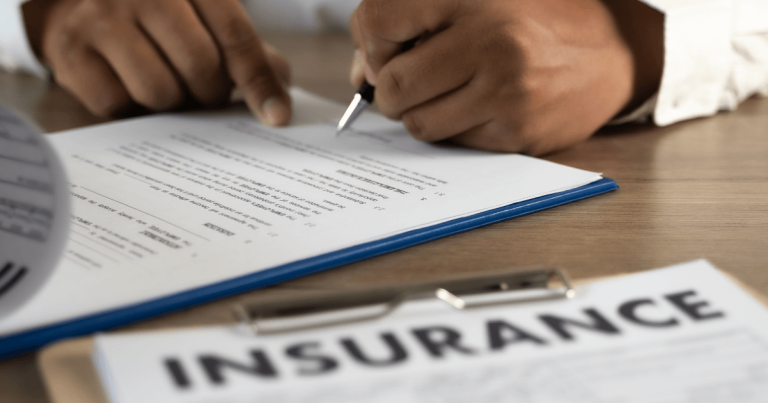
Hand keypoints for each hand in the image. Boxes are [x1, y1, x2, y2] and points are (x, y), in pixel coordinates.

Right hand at [22, 0, 291, 124]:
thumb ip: (241, 45)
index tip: (277, 116)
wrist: (74, 3)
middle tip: (202, 89)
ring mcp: (102, 18)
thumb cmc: (154, 16)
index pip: (235, 35)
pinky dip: (130, 107)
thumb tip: (281, 82)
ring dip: (170, 102)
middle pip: (202, 68)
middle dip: (210, 92)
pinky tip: (126, 84)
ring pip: (161, 92)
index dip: (259, 80)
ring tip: (163, 82)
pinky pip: (119, 105)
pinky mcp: (71, 51)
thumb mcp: (201, 15)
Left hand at [349, 0, 661, 154]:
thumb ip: (415, 21)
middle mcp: (491, 40)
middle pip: (395, 85)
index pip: (379, 20)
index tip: (388, 49)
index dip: (371, 41)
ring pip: (419, 124)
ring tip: (450, 92)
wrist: (615, 49)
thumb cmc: (536, 18)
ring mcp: (507, 90)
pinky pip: (455, 142)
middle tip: (411, 82)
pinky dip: (457, 129)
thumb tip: (363, 74)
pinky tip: (482, 106)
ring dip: (422, 114)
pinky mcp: (519, 130)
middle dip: (392, 90)